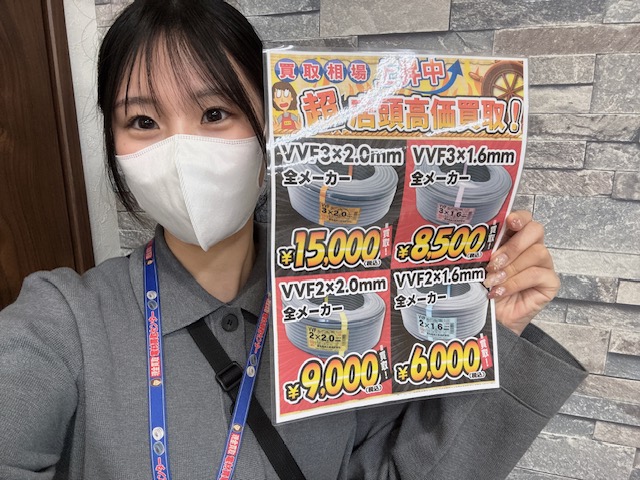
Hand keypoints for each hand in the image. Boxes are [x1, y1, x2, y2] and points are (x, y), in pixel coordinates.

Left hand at [483, 211, 559, 334]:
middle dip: (513, 245)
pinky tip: (501, 291)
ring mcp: (544, 265)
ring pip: (537, 253)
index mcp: (515, 239)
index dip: (519, 217)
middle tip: (494, 262)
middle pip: (535, 230)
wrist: (491, 317)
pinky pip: (537, 274)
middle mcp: (532, 248)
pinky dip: (515, 282)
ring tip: (493, 280)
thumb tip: (477, 239)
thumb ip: (486, 250)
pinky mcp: (550, 282)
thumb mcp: (482, 265)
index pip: (525, 219)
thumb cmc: (486, 289)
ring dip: (511, 267)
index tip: (509, 222)